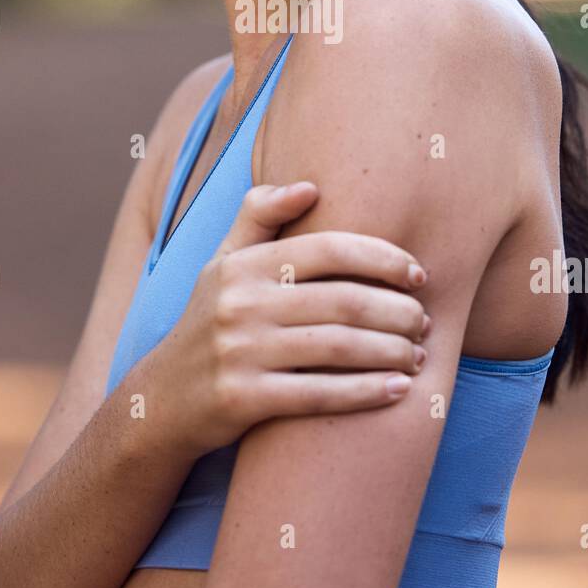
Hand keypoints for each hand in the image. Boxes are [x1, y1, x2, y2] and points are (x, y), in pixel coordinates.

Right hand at [147, 182, 430, 457]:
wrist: (161, 401)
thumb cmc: (209, 323)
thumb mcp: (222, 265)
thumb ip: (258, 217)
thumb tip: (309, 186)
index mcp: (243, 265)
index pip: (330, 249)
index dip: (383, 259)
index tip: (418, 275)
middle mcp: (239, 303)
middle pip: (344, 300)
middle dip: (398, 311)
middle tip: (425, 321)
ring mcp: (239, 352)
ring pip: (339, 347)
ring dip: (392, 351)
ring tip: (419, 354)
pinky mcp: (242, 399)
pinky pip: (320, 395)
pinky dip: (367, 392)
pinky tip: (400, 390)